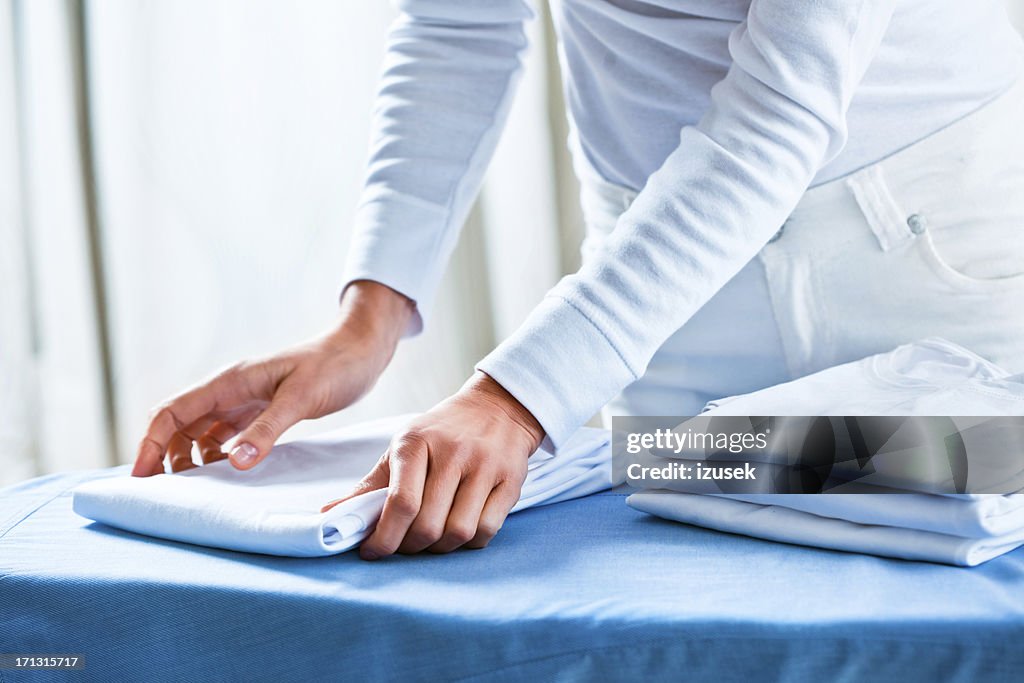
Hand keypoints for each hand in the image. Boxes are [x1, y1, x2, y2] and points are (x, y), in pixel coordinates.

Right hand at [132, 281, 413, 475]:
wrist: (361, 351)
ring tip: (193, 492)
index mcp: (229, 382)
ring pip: (200, 432)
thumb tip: (233, 463)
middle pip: (179, 425)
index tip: (141, 478)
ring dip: (191, 459)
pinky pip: (226, 435)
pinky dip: (218, 456)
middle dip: (165, 457)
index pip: (172, 412)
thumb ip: (267, 430)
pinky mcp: (262, 410)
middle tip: (164, 495)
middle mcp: (230, 390)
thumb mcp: (300, 399)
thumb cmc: (333, 367)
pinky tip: (226, 476)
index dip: (150, 444)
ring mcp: (245, 400)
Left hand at [321, 371, 544, 557]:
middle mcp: (453, 452)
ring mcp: (485, 466)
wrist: (498, 407)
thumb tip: (328, 516)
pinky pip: (488, 530)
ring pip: (459, 531)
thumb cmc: (442, 432)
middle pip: (428, 524)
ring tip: (432, 540)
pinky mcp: (511, 480)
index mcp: (416, 443)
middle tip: (404, 546)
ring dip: (440, 548)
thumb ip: (370, 485)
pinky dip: (470, 543)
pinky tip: (459, 534)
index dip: (384, 538)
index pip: (401, 503)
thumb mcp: (404, 447)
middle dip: (410, 547)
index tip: (373, 552)